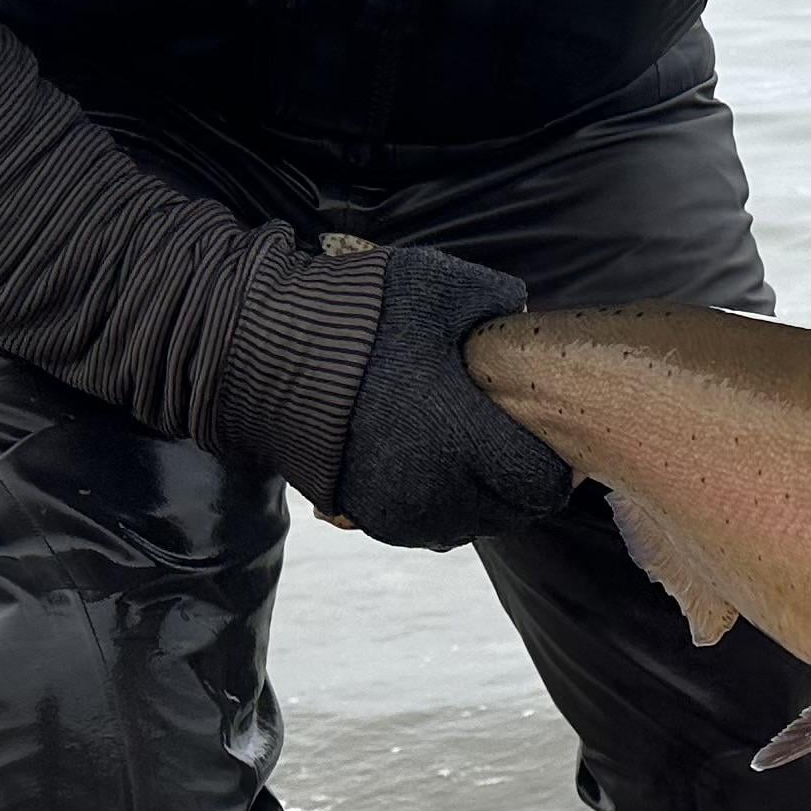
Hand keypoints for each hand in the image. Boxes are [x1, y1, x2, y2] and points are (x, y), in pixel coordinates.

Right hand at [331, 245, 575, 550]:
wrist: (257, 353)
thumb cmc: (356, 317)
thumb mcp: (437, 286)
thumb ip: (497, 303)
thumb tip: (527, 319)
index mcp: (464, 439)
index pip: (540, 484)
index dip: (553, 464)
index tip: (549, 438)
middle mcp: (435, 489)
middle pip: (509, 511)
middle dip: (517, 480)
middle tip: (509, 441)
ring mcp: (396, 510)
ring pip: (466, 523)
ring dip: (478, 496)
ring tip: (470, 451)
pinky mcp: (364, 516)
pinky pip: (423, 525)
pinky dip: (437, 503)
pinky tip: (431, 463)